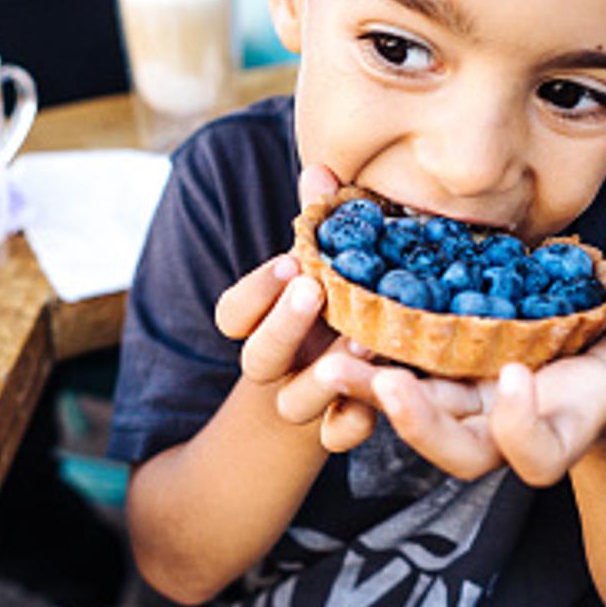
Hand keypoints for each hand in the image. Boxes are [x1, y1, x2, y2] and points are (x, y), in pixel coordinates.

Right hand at [214, 163, 389, 450]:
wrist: (357, 373)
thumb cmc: (343, 299)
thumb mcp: (333, 262)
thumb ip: (323, 220)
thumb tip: (321, 168)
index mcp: (264, 321)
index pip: (231, 315)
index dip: (255, 292)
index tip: (289, 261)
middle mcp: (278, 363)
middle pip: (256, 359)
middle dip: (282, 325)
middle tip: (312, 290)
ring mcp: (306, 399)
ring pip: (294, 404)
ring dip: (323, 376)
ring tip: (364, 342)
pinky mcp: (341, 426)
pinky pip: (337, 438)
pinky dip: (352, 424)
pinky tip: (374, 405)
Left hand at [360, 305, 605, 482]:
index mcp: (565, 428)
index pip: (538, 458)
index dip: (522, 431)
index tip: (517, 379)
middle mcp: (507, 427)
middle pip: (458, 452)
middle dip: (421, 425)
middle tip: (389, 383)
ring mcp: (469, 403)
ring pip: (412, 413)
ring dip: (369, 389)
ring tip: (336, 355)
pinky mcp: (441, 371)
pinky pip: (393, 370)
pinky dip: (363, 347)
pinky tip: (334, 308)